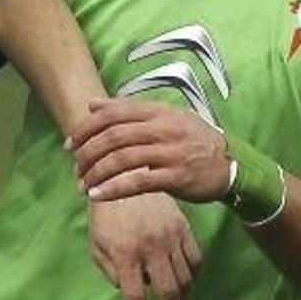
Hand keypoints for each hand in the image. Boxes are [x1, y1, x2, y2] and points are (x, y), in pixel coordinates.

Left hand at [70, 99, 229, 204]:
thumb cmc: (192, 140)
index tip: (70, 144)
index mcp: (158, 111)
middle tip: (75, 168)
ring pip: (122, 159)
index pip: (113, 114)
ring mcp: (171, 152)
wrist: (230, 162)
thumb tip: (93, 104)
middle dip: (87, 153)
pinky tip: (97, 195)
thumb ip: (129, 110)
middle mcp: (163, 128)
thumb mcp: (165, 116)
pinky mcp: (176, 177)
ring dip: (96, 173)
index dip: (86, 128)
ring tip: (82, 185)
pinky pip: (138, 182)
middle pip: (113, 136)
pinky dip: (113, 189)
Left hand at [88, 192, 200, 299]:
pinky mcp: (183, 228)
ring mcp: (170, 238)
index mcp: (125, 255)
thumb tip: (127, 291)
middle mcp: (151, 249)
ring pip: (186, 278)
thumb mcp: (97, 245)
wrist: (124, 176)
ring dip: (184, 299)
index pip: (135, 299)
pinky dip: (194, 276)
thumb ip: (110, 272)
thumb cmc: (105, 214)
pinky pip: (196, 259)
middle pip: (169, 293)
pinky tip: (187, 283)